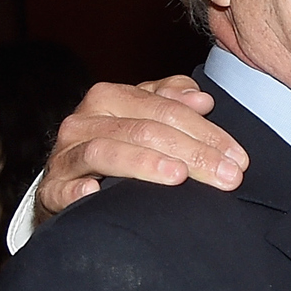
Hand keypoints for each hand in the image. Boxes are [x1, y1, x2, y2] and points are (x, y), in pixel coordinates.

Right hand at [35, 77, 247, 223]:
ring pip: (106, 152)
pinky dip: (77, 190)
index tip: (239, 158)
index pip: (165, 110)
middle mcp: (84, 122)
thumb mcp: (147, 115)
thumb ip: (172, 100)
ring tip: (178, 177)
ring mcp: (65, 156)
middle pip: (143, 131)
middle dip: (192, 154)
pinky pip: (61, 187)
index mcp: (110, 98)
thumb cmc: (120, 144)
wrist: (73, 180)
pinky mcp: (52, 190)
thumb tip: (202, 99)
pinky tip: (96, 192)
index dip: (206, 133)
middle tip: (228, 177)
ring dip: (145, 164)